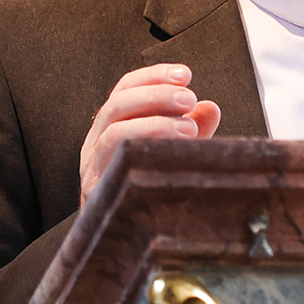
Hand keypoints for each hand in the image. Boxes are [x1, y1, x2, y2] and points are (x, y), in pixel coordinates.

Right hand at [79, 64, 220, 203]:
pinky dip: (141, 155)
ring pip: (113, 134)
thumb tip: (211, 107)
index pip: (125, 89)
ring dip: (153, 125)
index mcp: (111, 124)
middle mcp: (96, 140)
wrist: (116, 229)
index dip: (153, 77)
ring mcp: (92, 166)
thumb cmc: (145, 184)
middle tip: (189, 98)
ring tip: (188, 129)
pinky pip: (113, 169)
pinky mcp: (96, 191)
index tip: (185, 74)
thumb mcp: (170, 151)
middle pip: (116, 105)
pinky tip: (166, 154)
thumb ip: (190, 129)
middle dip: (155, 95)